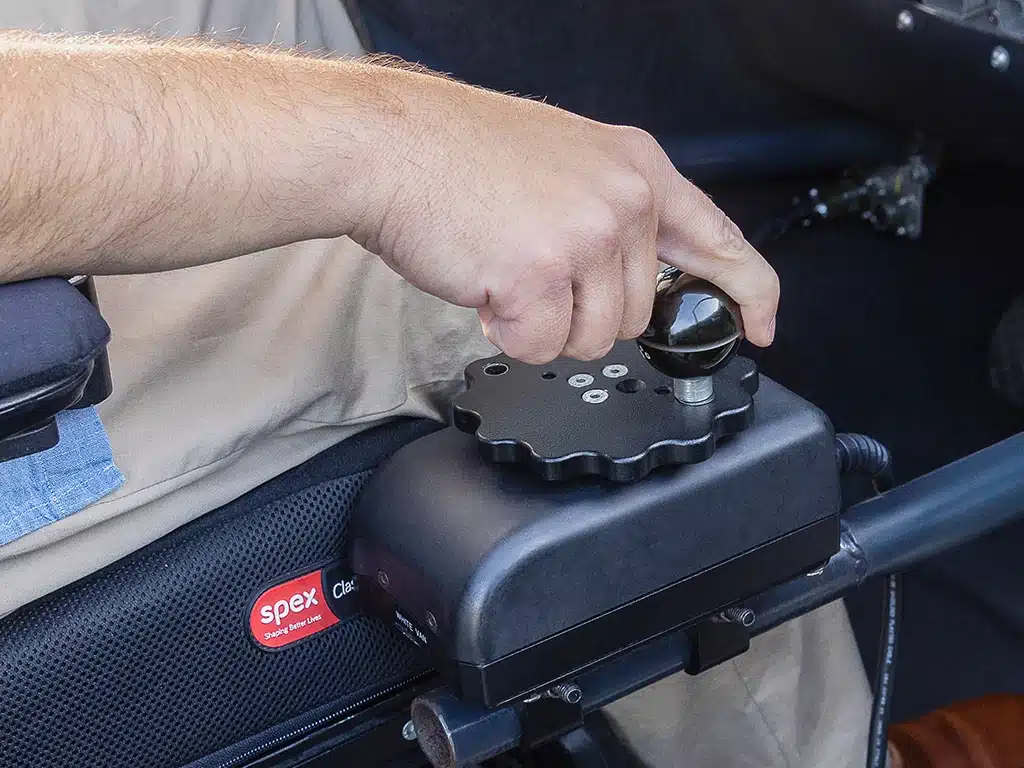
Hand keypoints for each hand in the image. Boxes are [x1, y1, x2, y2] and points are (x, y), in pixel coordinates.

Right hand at [354, 70, 778, 363]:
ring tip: (506, 270)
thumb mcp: (563, 161)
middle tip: (532, 268)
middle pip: (634, 314)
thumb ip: (609, 212)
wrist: (391, 145)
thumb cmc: (457, 154)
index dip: (747, 290)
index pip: (719, 237)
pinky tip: (487, 287)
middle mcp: (622, 200)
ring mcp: (585, 236)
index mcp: (634, 167)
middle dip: (581, 311)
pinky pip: (540, 346)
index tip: (758, 326)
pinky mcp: (542, 275)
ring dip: (544, 325)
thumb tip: (627, 276)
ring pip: (593, 340)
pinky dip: (508, 333)